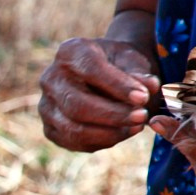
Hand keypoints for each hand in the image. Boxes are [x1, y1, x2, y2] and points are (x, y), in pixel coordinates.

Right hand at [39, 37, 159, 152]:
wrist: (105, 78)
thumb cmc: (120, 66)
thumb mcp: (133, 61)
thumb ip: (140, 72)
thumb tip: (149, 87)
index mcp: (70, 52)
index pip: (90, 69)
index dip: (117, 85)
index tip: (143, 97)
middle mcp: (51, 78)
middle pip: (76, 104)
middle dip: (113, 114)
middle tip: (142, 117)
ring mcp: (46, 105)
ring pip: (73, 128)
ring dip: (109, 132)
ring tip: (136, 127)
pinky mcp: (50, 129)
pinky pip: (73, 142)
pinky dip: (101, 142)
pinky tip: (121, 133)